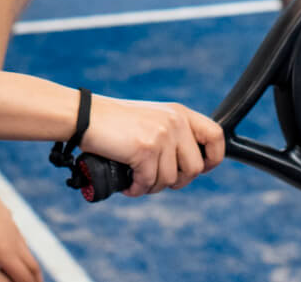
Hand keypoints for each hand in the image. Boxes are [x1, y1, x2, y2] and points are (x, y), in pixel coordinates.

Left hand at [0, 168, 40, 281]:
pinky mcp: (5, 217)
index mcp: (6, 251)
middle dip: (35, 279)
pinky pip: (19, 237)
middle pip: (32, 265)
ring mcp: (11, 226)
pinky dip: (20, 250)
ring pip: (26, 250)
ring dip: (28, 264)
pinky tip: (10, 248)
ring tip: (25, 273)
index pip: (24, 277)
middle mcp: (14, 239)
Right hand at [81, 94, 224, 195]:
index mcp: (180, 112)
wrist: (85, 116)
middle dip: (176, 181)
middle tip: (155, 179)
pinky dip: (137, 189)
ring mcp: (162, 135)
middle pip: (194, 168)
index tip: (198, 170)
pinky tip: (128, 185)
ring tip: (137, 179)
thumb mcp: (152, 119)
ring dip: (152, 186)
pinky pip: (149, 183)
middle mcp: (175, 122)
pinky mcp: (146, 149)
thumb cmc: (114, 122)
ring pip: (170, 180)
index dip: (212, 158)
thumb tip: (190, 168)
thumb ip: (173, 135)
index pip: (215, 136)